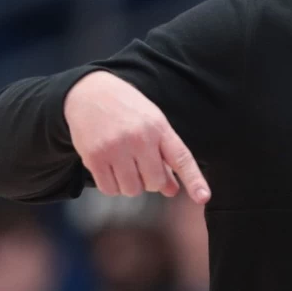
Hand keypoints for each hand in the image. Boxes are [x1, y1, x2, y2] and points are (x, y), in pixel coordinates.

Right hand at [63, 72, 209, 202]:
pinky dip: (111, 185)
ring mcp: (115, 149)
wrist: (88, 93)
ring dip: (129, 184)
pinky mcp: (94, 158)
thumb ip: (164, 156)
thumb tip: (172, 190)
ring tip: (123, 164)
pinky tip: (109, 168)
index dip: (194, 180)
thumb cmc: (125, 109)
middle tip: (140, 165)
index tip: (203, 197)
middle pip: (154, 183)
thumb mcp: (152, 123)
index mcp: (158, 128)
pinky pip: (109, 190)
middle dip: (149, 180)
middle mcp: (139, 138)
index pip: (181, 158)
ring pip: (131, 190)